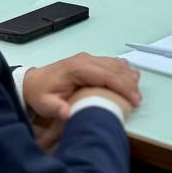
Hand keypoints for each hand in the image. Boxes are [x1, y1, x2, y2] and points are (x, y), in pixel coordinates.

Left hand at [22, 54, 141, 120]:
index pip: (106, 75)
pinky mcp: (90, 61)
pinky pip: (111, 62)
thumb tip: (68, 114)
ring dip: (128, 76)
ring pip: (115, 64)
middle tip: (138, 100)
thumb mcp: (46, 104)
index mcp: (78, 69)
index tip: (133, 100)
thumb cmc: (41, 93)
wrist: (33, 81)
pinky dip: (123, 70)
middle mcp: (86, 60)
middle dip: (129, 84)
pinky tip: (131, 76)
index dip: (122, 87)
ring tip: (137, 91)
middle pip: (114, 69)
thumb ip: (57, 109)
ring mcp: (89, 58)